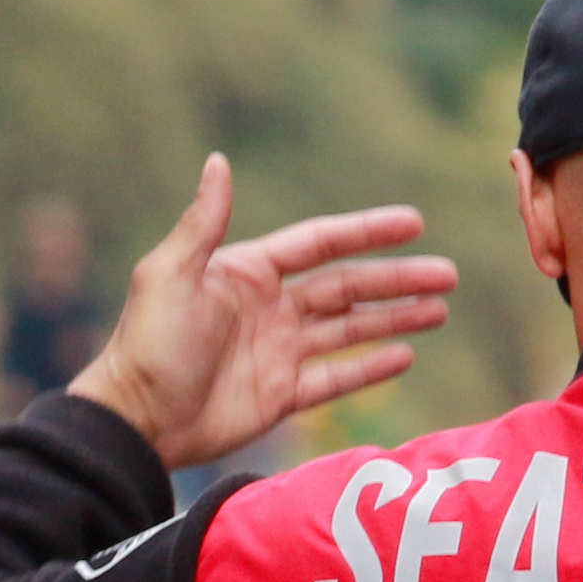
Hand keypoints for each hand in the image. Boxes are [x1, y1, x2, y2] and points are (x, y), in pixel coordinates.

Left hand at [65, 157, 461, 472]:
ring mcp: (278, 353)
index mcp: (247, 272)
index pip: (321, 244)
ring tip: (440, 310)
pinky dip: (370, 367)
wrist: (134, 421)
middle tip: (448, 275)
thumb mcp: (172, 274)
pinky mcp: (280, 396)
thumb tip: (218, 160)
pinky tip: (406, 354)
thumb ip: (203, 222)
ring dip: (395, 319)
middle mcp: (269, 308)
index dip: (367, 233)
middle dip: (398, 280)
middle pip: (347, 287)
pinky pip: (336, 377)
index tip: (413, 224)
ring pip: (350, 330)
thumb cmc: (146, 344)